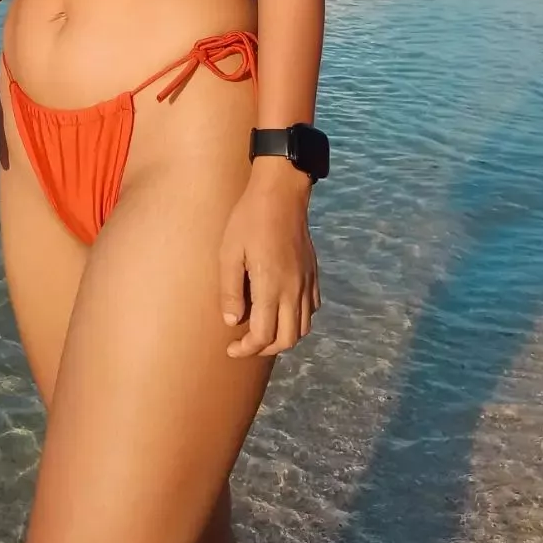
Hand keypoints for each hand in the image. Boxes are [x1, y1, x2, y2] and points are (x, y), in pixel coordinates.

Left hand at [219, 164, 320, 356]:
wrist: (280, 193)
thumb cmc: (249, 220)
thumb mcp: (229, 252)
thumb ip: (231, 290)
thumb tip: (232, 322)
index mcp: (271, 287)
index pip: (263, 335)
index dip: (246, 349)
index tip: (231, 349)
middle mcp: (293, 290)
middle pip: (287, 339)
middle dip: (265, 349)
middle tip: (245, 343)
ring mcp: (306, 282)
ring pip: (304, 327)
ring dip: (283, 337)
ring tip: (263, 330)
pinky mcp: (313, 274)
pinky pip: (312, 308)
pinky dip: (299, 319)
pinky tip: (282, 310)